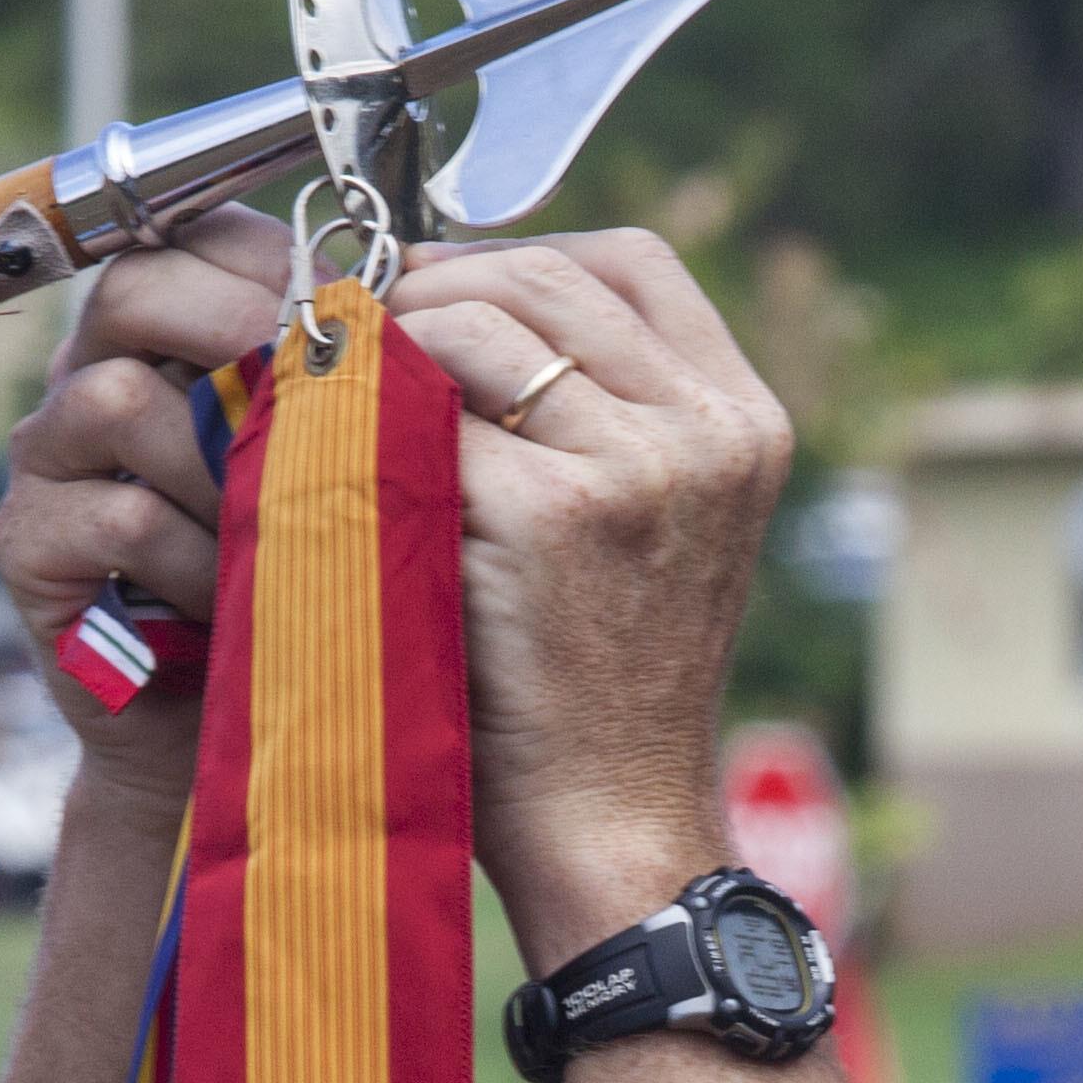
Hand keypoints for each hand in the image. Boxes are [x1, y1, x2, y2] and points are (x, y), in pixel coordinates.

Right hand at [0, 206, 299, 801]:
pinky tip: (234, 598)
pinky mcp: (28, 545)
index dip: (266, 266)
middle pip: (131, 292)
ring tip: (273, 528)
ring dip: (217, 463)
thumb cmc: (289, 580)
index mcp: (161, 340)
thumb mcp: (317, 469)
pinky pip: (119, 515)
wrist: (228, 727)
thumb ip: (328, 387)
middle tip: (310, 398)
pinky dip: (196, 556)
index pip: (189, 243)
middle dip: (234, 333)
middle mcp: (89, 377)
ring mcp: (47, 460)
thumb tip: (392, 305)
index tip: (342, 315)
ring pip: (118, 399)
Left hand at [385, 232, 795, 959]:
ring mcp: (640, 466)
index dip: (520, 257)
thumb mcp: (654, 528)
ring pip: (477, 326)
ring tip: (342, 407)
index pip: (633, 265)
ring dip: (391, 353)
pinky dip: (364, 432)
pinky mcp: (554, 512)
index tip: (441, 292)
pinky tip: (338, 477)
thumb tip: (462, 301)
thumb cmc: (601, 689)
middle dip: (433, 291)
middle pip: (545, 277)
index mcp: (745, 423)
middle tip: (355, 339)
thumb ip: (605, 416)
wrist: (608, 824)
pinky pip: (424, 419)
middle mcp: (710, 431)